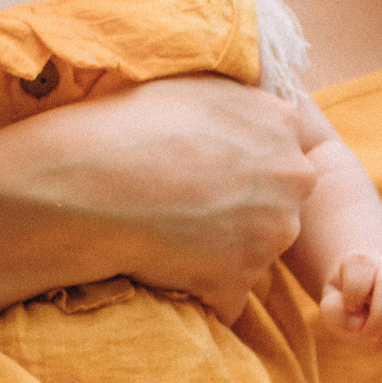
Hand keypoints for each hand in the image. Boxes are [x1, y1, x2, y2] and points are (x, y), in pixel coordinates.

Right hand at [0, 76, 313, 320]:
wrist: (90, 179)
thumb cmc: (129, 122)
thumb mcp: (195, 85)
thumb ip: (243, 101)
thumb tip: (265, 105)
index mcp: (282, 124)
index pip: (287, 156)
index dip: (247, 169)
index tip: (210, 171)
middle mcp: (291, 179)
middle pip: (279, 207)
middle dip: (244, 213)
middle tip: (188, 204)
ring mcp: (271, 234)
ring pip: (256, 253)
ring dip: (221, 252)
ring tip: (170, 232)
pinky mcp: (241, 281)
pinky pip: (225, 297)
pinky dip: (200, 292)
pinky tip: (163, 266)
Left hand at [320, 251, 381, 355]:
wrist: (370, 311)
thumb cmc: (348, 310)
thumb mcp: (332, 310)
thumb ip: (334, 312)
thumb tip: (359, 322)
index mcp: (364, 263)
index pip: (361, 265)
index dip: (353, 292)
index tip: (350, 306)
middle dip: (381, 319)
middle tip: (371, 336)